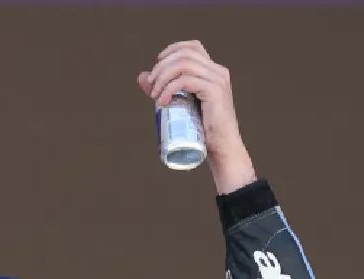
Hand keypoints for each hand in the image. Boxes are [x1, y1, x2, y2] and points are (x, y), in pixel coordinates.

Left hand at [136, 41, 255, 193]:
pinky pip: (186, 80)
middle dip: (161, 67)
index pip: (192, 47)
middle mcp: (218, 71)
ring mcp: (218, 80)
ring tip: (155, 96)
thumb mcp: (179, 104)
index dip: (171, 50)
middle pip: (184, 54)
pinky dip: (169, 88)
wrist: (221, 148)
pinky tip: (162, 102)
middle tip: (151, 87)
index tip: (156, 67)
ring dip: (163, 77)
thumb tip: (141, 76)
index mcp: (212, 71)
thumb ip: (163, 88)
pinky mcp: (214, 91)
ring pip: (184, 65)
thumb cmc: (201, 129)